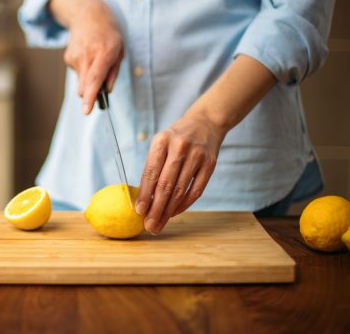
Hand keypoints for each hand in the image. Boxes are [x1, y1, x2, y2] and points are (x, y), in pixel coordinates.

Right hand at [49, 0, 123, 113]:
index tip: (86, 110)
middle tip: (99, 88)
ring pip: (80, 82)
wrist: (88, 15)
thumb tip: (106, 91)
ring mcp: (74, 56)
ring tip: (95, 61)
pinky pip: (77, 74)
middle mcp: (87, 55)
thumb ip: (113, 72)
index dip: (90, 96)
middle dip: (89, 93)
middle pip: (83, 87)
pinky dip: (83, 70)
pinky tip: (87, 56)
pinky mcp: (68, 58)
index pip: (94, 79)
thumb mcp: (119, 51)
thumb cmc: (108, 35)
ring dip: (88, 78)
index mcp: (104, 53)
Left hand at [135, 113, 224, 233]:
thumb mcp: (161, 143)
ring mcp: (197, 156)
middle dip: (156, 208)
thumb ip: (152, 167)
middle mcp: (179, 147)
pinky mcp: (210, 164)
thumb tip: (143, 198)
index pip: (151, 172)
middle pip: (166, 184)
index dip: (144, 194)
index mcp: (162, 141)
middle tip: (149, 225)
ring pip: (180, 190)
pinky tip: (174, 213)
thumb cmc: (176, 138)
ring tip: (159, 223)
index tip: (139, 211)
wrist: (205, 123)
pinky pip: (196, 190)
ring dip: (168, 210)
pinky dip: (184, 204)